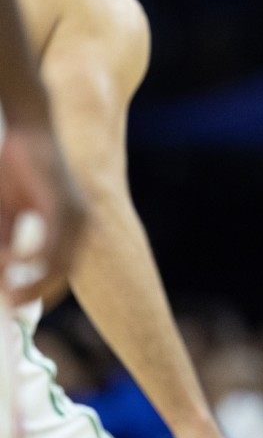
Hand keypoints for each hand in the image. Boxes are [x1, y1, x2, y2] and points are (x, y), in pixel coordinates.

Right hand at [0, 122, 84, 304]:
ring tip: (9, 291)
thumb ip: (5, 241)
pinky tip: (14, 262)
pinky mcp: (61, 202)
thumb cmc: (15, 168)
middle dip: (36, 292)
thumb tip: (2, 272)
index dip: (41, 291)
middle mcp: (80, 223)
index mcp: (70, 227)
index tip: (18, 306)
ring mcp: (74, 213)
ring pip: (60, 260)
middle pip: (63, 272)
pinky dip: (34, 257)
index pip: (62, 270)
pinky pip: (52, 239)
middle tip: (12, 306)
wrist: (28, 130)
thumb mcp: (7, 211)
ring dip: (33, 280)